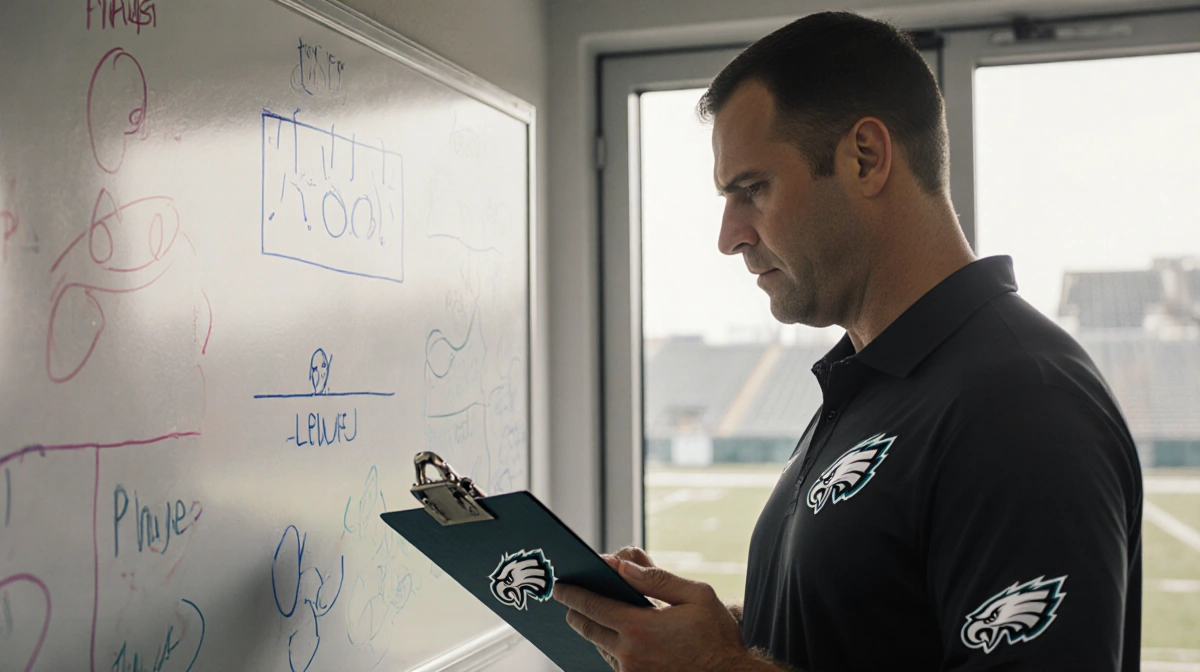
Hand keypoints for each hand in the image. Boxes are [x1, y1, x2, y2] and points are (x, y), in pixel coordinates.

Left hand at [553, 558, 750, 671]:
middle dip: (574, 611)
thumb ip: (655, 579)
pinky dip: (610, 646)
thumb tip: (620, 565)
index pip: (592, 606)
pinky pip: (614, 662)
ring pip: (599, 646)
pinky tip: (615, 635)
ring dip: (593, 629)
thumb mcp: (696, 595)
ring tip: (592, 613)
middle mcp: (629, 654)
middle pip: (587, 628)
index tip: (561, 585)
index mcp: (640, 628)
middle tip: (568, 598)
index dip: (573, 593)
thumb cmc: (717, 636)